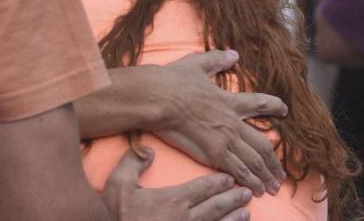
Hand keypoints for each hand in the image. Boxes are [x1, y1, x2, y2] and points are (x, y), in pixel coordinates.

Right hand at [102, 149, 251, 220]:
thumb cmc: (116, 213)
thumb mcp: (119, 183)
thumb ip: (133, 162)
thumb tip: (149, 149)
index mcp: (173, 199)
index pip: (202, 188)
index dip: (218, 182)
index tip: (229, 178)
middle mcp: (186, 218)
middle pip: (216, 206)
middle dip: (232, 198)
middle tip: (247, 192)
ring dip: (234, 219)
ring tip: (247, 213)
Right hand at [151, 50, 287, 196]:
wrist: (158, 97)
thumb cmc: (172, 80)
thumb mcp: (196, 64)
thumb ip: (216, 59)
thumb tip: (233, 53)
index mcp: (228, 100)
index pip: (259, 103)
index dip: (275, 106)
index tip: (284, 110)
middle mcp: (232, 121)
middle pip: (263, 144)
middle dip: (274, 161)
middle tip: (281, 173)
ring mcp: (224, 138)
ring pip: (254, 160)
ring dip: (265, 175)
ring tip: (272, 187)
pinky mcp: (213, 152)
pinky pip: (238, 170)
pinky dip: (249, 181)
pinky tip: (254, 190)